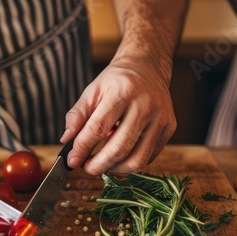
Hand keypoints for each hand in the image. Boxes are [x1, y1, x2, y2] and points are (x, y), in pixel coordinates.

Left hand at [62, 61, 176, 174]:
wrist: (148, 66)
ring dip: (115, 169)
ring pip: (137, 159)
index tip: (72, 161)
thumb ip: (77, 115)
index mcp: (122, 91)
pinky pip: (149, 157)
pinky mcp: (170, 127)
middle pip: (120, 148)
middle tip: (87, 168)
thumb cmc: (117, 80)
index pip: (99, 128)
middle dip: (99, 165)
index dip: (82, 148)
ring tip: (103, 164)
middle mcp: (145, 105)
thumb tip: (66, 140)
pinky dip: (131, 162)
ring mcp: (161, 118)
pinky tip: (120, 155)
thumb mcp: (92, 91)